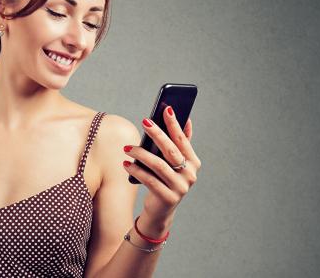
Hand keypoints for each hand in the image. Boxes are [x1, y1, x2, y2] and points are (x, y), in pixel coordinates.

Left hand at [122, 106, 200, 235]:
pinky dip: (137, 171)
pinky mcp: (168, 198)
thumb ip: (180, 144)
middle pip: (171, 150)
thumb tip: (186, 119)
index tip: (167, 108)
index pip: (183, 140)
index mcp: (193, 163)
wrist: (160, 211)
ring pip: (158, 165)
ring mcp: (180, 187)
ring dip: (141, 154)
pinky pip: (150, 180)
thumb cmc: (165, 180)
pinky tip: (126, 164)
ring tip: (127, 148)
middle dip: (158, 134)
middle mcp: (190, 175)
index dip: (175, 124)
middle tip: (145, 121)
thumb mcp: (174, 163)